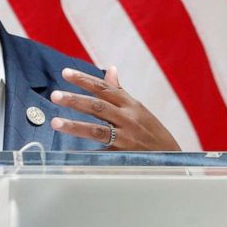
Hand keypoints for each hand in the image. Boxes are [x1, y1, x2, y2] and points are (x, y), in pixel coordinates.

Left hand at [49, 66, 180, 150]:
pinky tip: (69, 154)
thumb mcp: (138, 108)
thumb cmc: (151, 130)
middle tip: (55, 95)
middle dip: (75, 100)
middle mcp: (128, 118)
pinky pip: (101, 154)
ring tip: (55, 122)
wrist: (171, 157)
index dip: (84, 80)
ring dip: (75, 126)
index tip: (65, 73)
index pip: (104, 88)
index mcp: (130, 104)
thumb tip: (110, 69)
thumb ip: (120, 91)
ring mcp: (126, 138)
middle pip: (98, 107)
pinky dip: (86, 153)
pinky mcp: (123, 156)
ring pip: (97, 130)